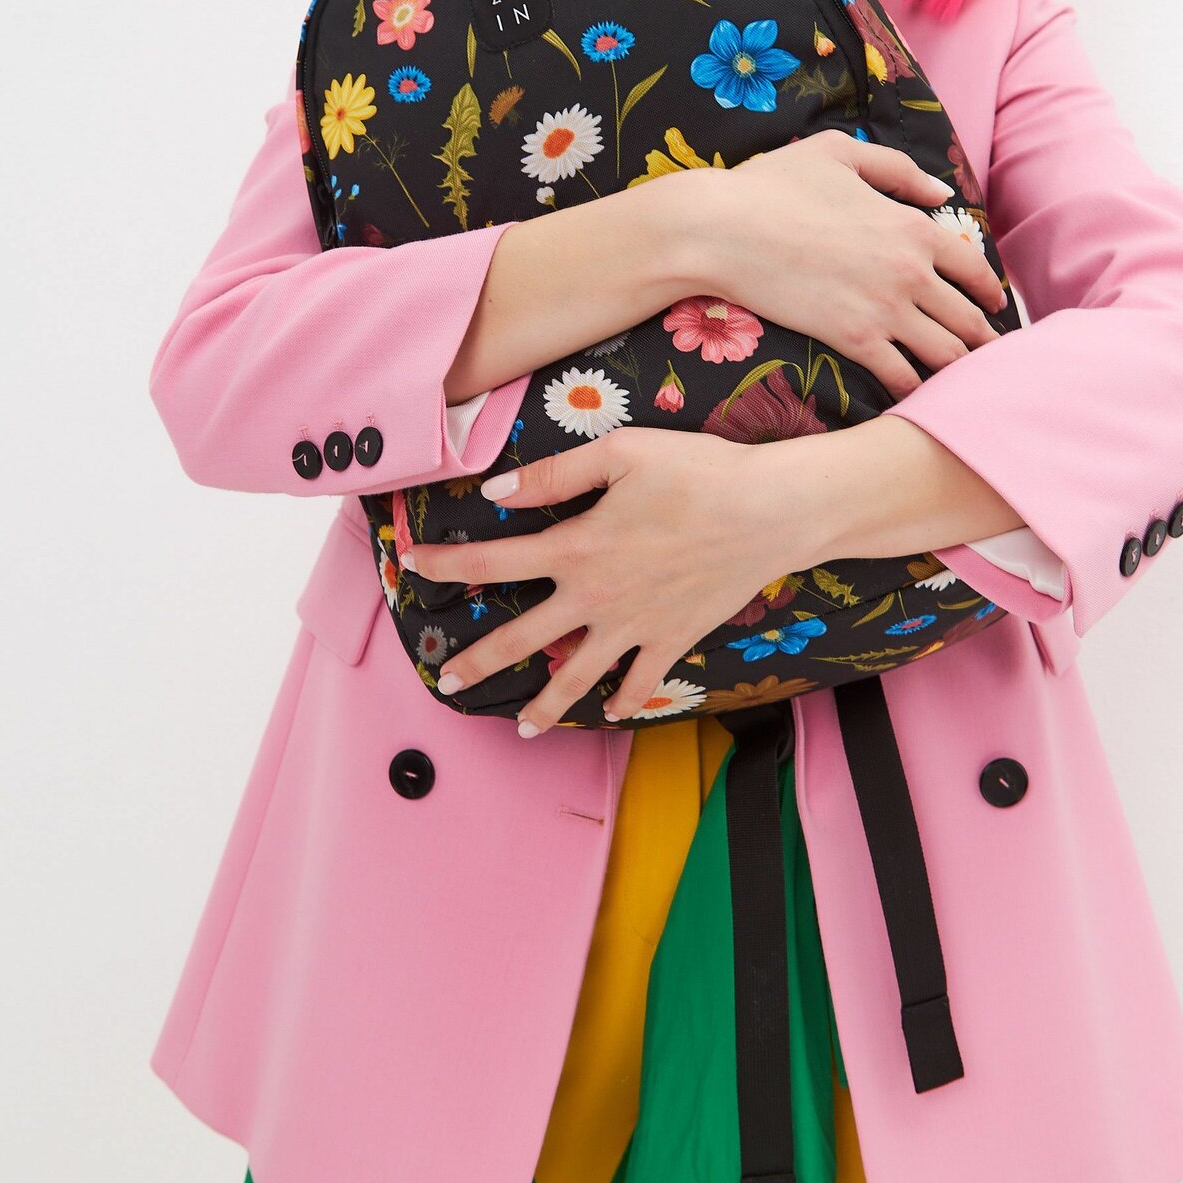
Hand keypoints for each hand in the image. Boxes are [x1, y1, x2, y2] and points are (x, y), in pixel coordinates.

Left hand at [401, 429, 808, 735]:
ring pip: (576, 678)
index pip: (491, 562)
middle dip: (477, 662)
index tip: (412, 565)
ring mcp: (635, 627)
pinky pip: (641, 683)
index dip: (445, 565)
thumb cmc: (699, 472)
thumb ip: (553, 475)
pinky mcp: (673, 640)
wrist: (771, 512)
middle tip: (446, 683)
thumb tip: (496, 494)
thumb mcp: (621, 453)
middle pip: (520, 639)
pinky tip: (610, 709)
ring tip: (520, 729)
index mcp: (576, 548)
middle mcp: (596, 598)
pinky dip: (624, 700)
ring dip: (543, 707)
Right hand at [701, 130, 1008, 398]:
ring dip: (959, 371)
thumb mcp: (839, 153)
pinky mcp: (853, 340)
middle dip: (984, 341)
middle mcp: (910, 271)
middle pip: (968, 318)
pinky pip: (902, 377)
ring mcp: (885, 310)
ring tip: (964, 385)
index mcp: (913, 226)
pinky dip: (915, 390)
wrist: (719, 228)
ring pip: (945, 354)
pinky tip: (914, 397)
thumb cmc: (771, 185)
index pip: (973, 268)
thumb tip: (942, 193)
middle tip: (991, 358)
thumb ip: (897, 170)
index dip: (989, 292)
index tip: (993, 307)